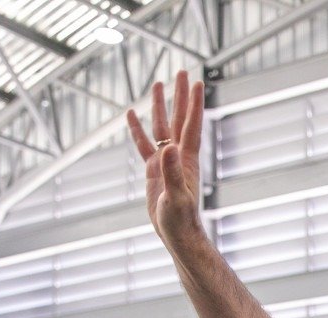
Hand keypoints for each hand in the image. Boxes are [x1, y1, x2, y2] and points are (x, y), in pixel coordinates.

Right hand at [126, 71, 204, 249]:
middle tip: (181, 72)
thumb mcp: (176, 197)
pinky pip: (144, 145)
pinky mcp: (154, 171)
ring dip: (159, 107)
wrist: (177, 235)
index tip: (196, 81)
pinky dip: (138, 131)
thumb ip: (172, 173)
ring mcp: (166, 162)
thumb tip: (168, 148)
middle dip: (179, 96)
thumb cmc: (180, 220)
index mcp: (186, 159)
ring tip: (158, 84)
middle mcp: (178, 156)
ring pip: (161, 128)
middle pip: (178, 119)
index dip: (193, 103)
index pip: (190, 125)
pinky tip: (131, 115)